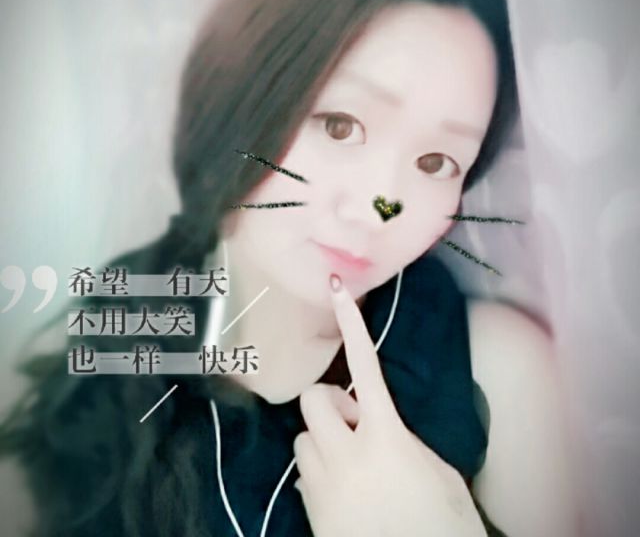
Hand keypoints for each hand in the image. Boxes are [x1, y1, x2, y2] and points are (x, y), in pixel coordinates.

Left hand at [292, 274, 486, 536]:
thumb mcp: (438, 474)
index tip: (337, 289)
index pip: (366, 368)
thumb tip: (380, 428)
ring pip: (303, 438)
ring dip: (323, 441)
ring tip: (350, 465)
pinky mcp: (310, 511)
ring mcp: (323, 484)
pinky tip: (342, 493)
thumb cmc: (444, 527)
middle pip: (314, 401)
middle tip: (356, 427)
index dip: (352, 326)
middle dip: (331, 406)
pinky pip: (302, 473)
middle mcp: (347, 455)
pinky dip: (318, 472)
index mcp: (387, 437)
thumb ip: (404, 441)